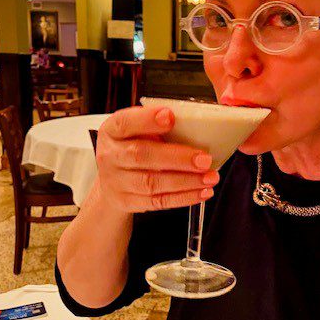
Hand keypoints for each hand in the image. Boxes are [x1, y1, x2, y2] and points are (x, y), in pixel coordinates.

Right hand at [95, 106, 218, 212]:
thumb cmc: (132, 148)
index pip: (125, 122)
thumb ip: (158, 125)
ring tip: (209, 177)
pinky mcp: (127, 202)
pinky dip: (183, 197)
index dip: (147, 119)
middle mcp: (110, 155)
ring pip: (152, 183)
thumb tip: (198, 125)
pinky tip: (201, 191)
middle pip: (141, 155)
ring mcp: (116, 181)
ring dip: (186, 181)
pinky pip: (157, 201)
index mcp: (112, 130)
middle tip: (204, 159)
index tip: (170, 117)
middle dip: (177, 158)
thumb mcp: (137, 130)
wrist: (112, 181)